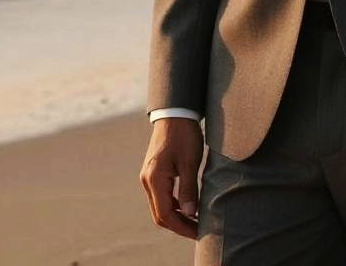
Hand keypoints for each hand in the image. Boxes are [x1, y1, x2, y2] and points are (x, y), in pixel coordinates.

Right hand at [139, 117, 203, 239]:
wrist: (175, 113)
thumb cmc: (184, 134)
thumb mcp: (190, 161)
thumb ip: (189, 188)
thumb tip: (191, 214)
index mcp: (155, 178)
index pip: (165, 214)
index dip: (182, 227)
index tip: (198, 232)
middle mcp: (147, 180)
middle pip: (160, 214)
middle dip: (179, 225)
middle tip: (198, 230)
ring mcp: (149, 177)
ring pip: (160, 206)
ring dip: (176, 216)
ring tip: (196, 221)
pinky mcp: (154, 172)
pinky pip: (161, 196)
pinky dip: (174, 205)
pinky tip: (188, 206)